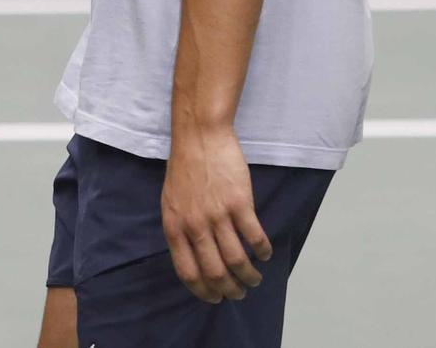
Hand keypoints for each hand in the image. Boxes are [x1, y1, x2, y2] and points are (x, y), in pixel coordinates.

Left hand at [162, 125, 271, 303]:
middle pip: (215, 272)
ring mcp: (218, 216)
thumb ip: (180, 230)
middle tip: (239, 293)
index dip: (204, 291)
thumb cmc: (184, 168)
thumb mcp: (170, 202)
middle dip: (229, 289)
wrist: (200, 136)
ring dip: (249, 276)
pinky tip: (265, 254)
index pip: (189, 273)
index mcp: (175, 228)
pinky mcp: (240, 203)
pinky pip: (254, 237)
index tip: (215, 298)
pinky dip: (262, 251)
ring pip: (236, 260)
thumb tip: (192, 256)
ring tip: (255, 280)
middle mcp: (195, 227)